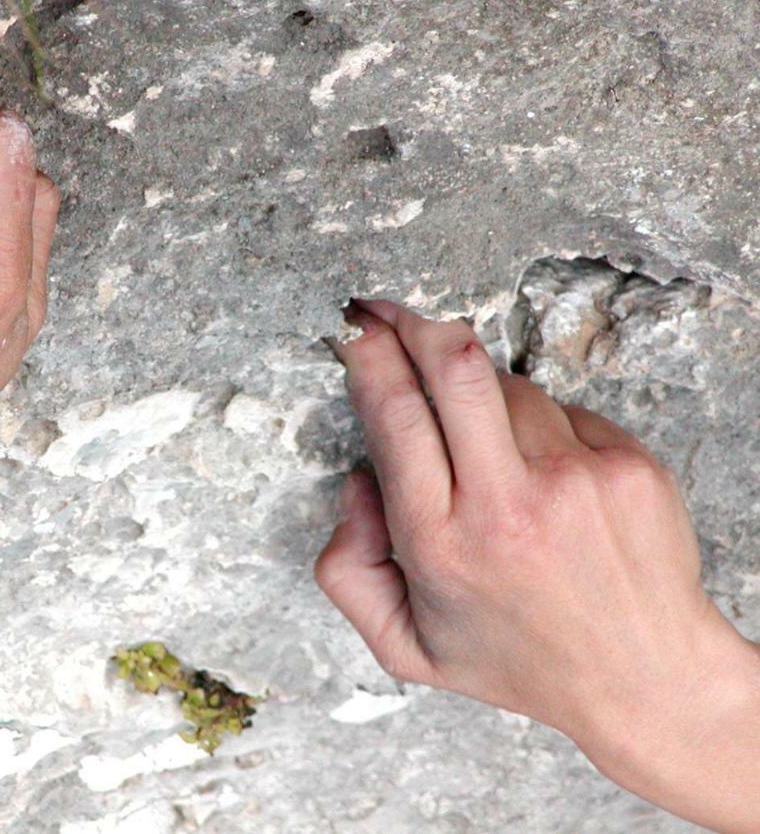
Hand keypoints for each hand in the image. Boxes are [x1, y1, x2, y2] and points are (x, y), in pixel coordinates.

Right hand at [317, 300, 759, 830]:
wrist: (643, 678)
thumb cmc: (519, 659)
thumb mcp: (404, 646)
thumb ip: (347, 571)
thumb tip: (358, 485)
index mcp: (440, 542)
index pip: (395, 414)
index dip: (367, 355)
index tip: (353, 330)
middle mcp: (506, 504)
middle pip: (454, 366)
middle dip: (411, 322)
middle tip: (388, 311)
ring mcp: (574, 480)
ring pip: (507, 385)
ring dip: (478, 393)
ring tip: (483, 447)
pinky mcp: (626, 466)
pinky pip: (561, 410)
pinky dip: (536, 426)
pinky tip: (539, 474)